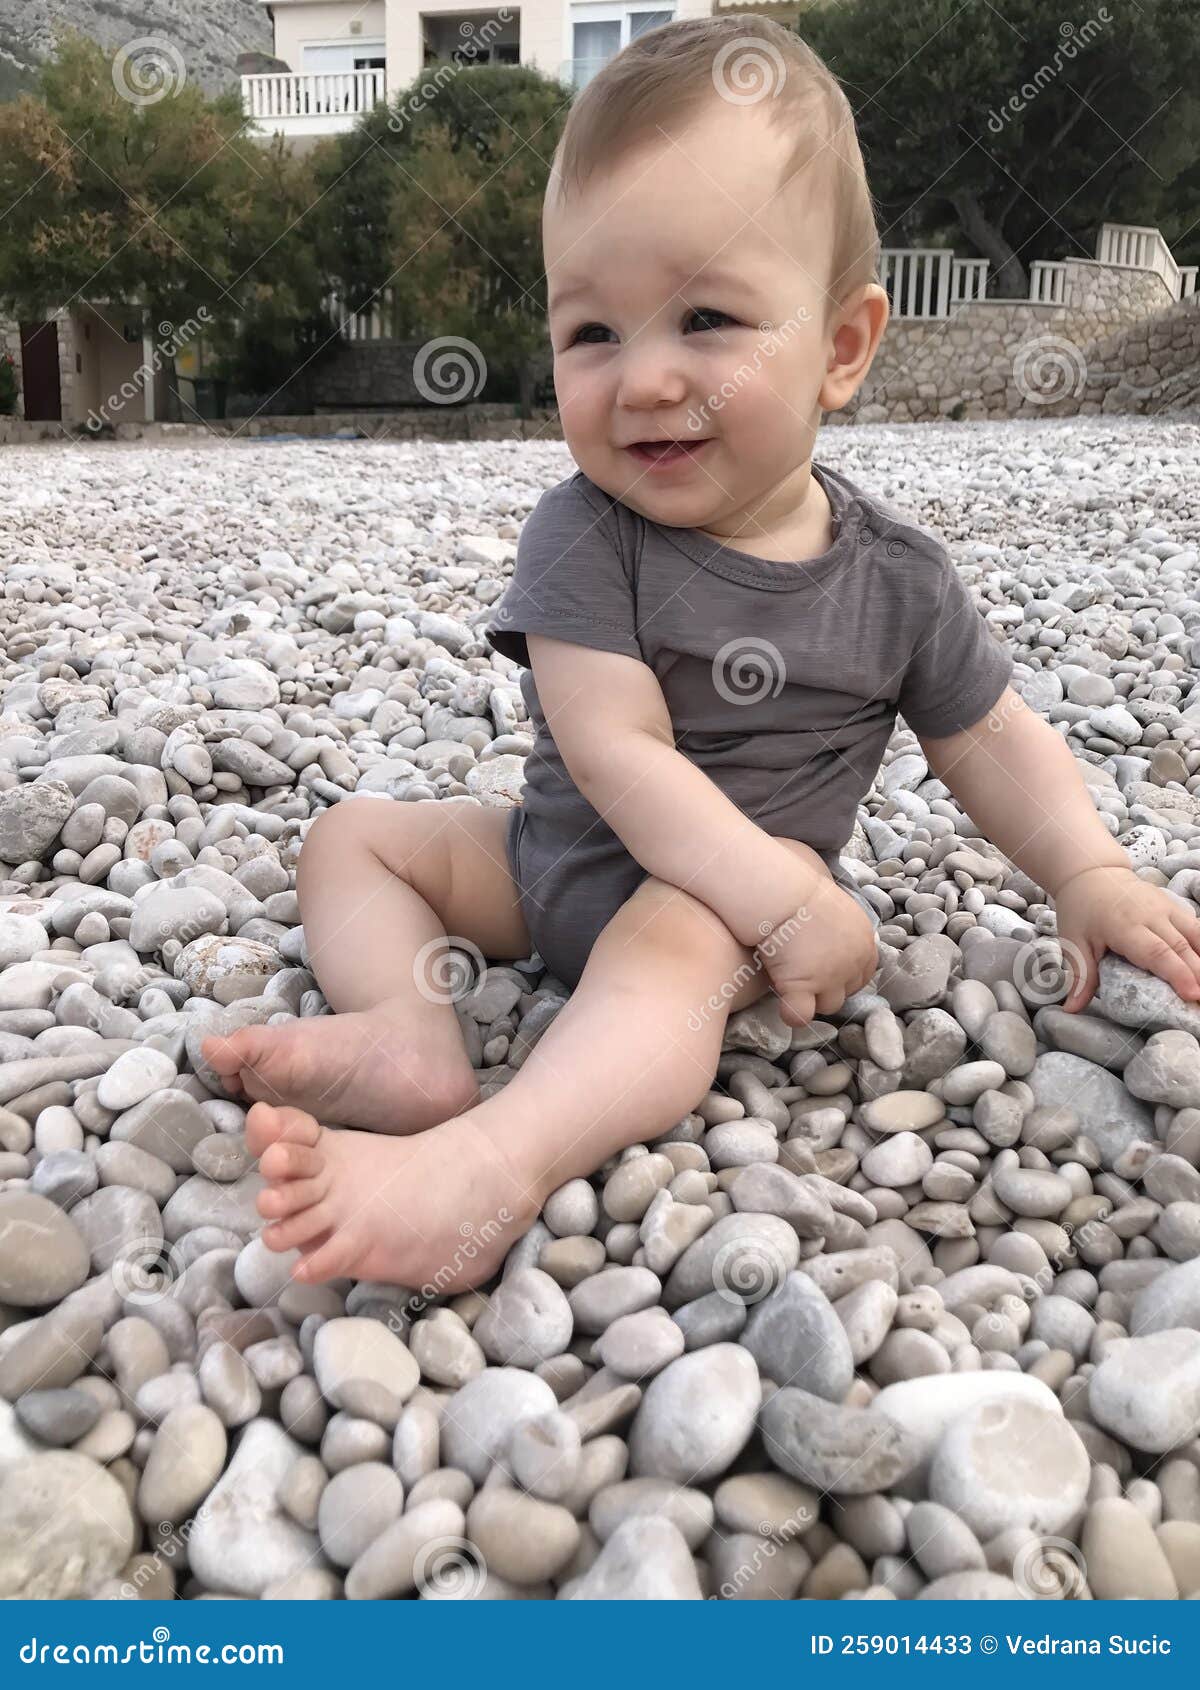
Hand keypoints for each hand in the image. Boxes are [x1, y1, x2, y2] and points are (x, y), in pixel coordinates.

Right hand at [756, 876, 878, 1026]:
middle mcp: (852, 964)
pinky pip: (800, 1015)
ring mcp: (830, 978)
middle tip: (806, 972)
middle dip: (829, 988)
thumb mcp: (840, 909)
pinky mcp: (803, 986)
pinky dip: (792, 1014)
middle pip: (846, 992)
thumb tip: (837, 943)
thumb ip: (846, 931)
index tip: (825, 968)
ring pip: (828, 1006)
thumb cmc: (804, 894)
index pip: (863, 975)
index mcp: (864, 943)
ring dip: (812, 999)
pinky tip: (783, 1004)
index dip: (844, 976)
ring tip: (792, 982)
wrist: (784, 895)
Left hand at [1054, 864, 1199, 1011]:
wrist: (1092, 873)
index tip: (1192, 995)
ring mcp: (1166, 908)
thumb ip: (1080, 976)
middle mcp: (1151, 915)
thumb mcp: (1073, 942)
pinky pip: (1196, 927)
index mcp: (1124, 926)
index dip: (1176, 973)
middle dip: (1198, 974)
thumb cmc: (1081, 910)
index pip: (1156, 952)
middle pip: (1182, 947)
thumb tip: (1072, 1009)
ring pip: (1195, 935)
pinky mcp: (1174, 906)